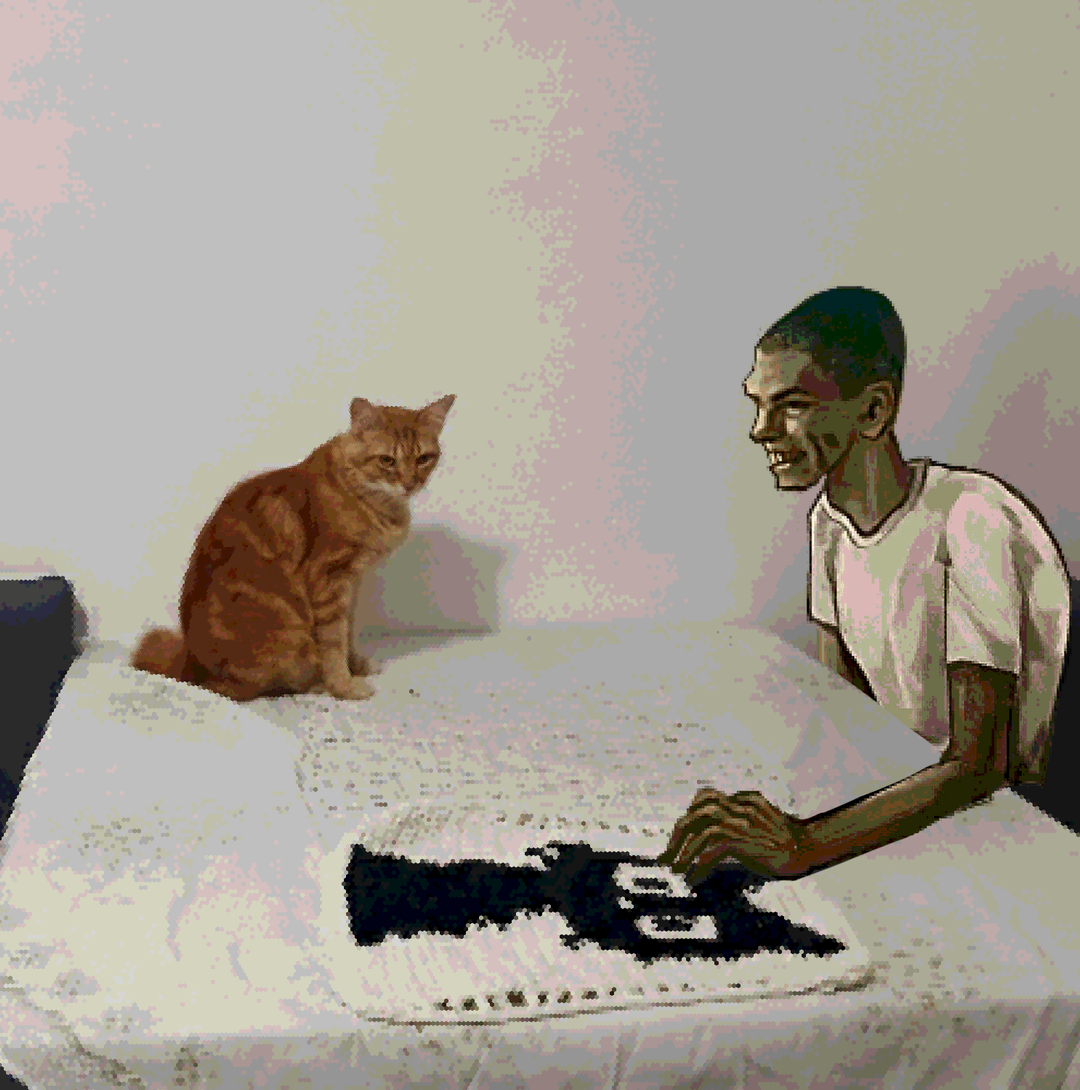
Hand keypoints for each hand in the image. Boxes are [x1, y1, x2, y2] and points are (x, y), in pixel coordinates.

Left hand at [657, 788, 805, 882]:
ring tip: (677, 870)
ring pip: (702, 830)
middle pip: (698, 811)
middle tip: (667, 856)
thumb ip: (738, 820)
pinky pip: (713, 851)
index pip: (705, 798)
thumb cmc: (784, 841)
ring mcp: (743, 822)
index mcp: (742, 799)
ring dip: (684, 852)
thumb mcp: (758, 823)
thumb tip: (709, 837)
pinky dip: (699, 866)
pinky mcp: (746, 840)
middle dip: (678, 835)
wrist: (808, 849)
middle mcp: (741, 806)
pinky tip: (695, 879)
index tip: (678, 839)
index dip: (688, 817)